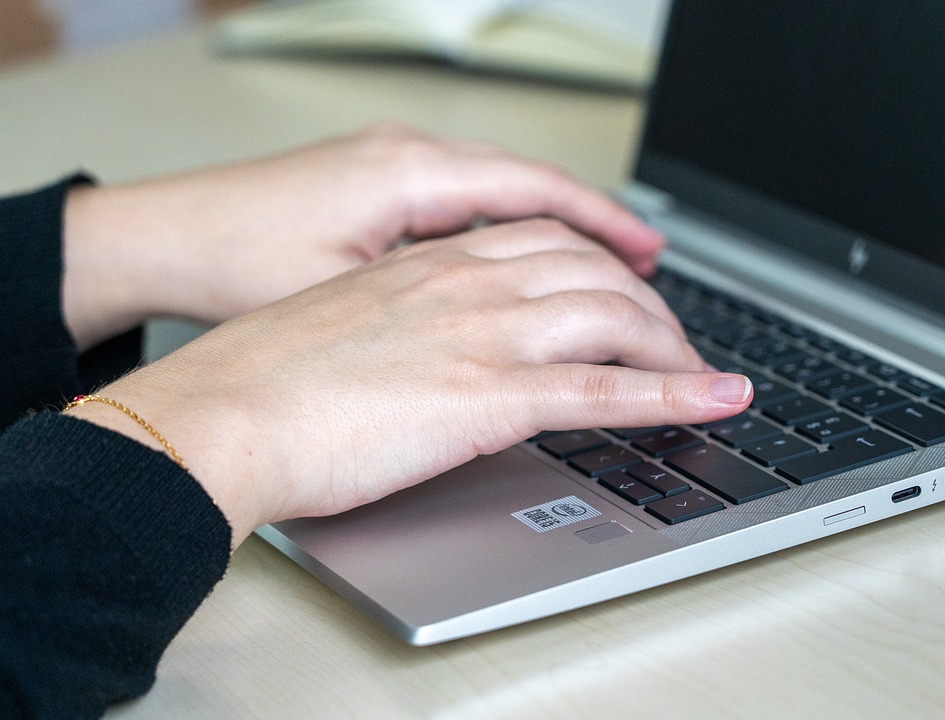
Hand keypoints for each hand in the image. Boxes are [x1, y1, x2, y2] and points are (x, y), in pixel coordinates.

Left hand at [60, 122, 663, 348]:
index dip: (610, 232)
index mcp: (410, 175)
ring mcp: (393, 172)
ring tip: (617, 272)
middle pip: (538, 191)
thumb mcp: (352, 301)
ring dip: (567, 236)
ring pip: (509, 200)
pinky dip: (519, 237)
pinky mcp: (378, 195)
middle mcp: (409, 160)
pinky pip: (473, 210)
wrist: (157, 248)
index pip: (543, 194)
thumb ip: (446, 313)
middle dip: (603, 236)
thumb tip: (524, 344)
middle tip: (655, 280)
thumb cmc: (233, 268)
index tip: (656, 264)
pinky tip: (537, 270)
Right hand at [66, 219, 751, 547]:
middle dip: (649, 305)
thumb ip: (410, 326)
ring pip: (614, 318)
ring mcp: (484, 335)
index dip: (602, 262)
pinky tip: (715, 401)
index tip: (627, 287)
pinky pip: (607, 391)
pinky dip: (674, 394)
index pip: (546, 239)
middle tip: (673, 341)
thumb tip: (439, 354)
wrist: (220, 415)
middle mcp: (468, 284)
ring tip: (703, 376)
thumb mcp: (348, 326)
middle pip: (594, 272)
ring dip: (672, 347)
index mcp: (432, 263)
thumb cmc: (262, 381)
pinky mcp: (489, 396)